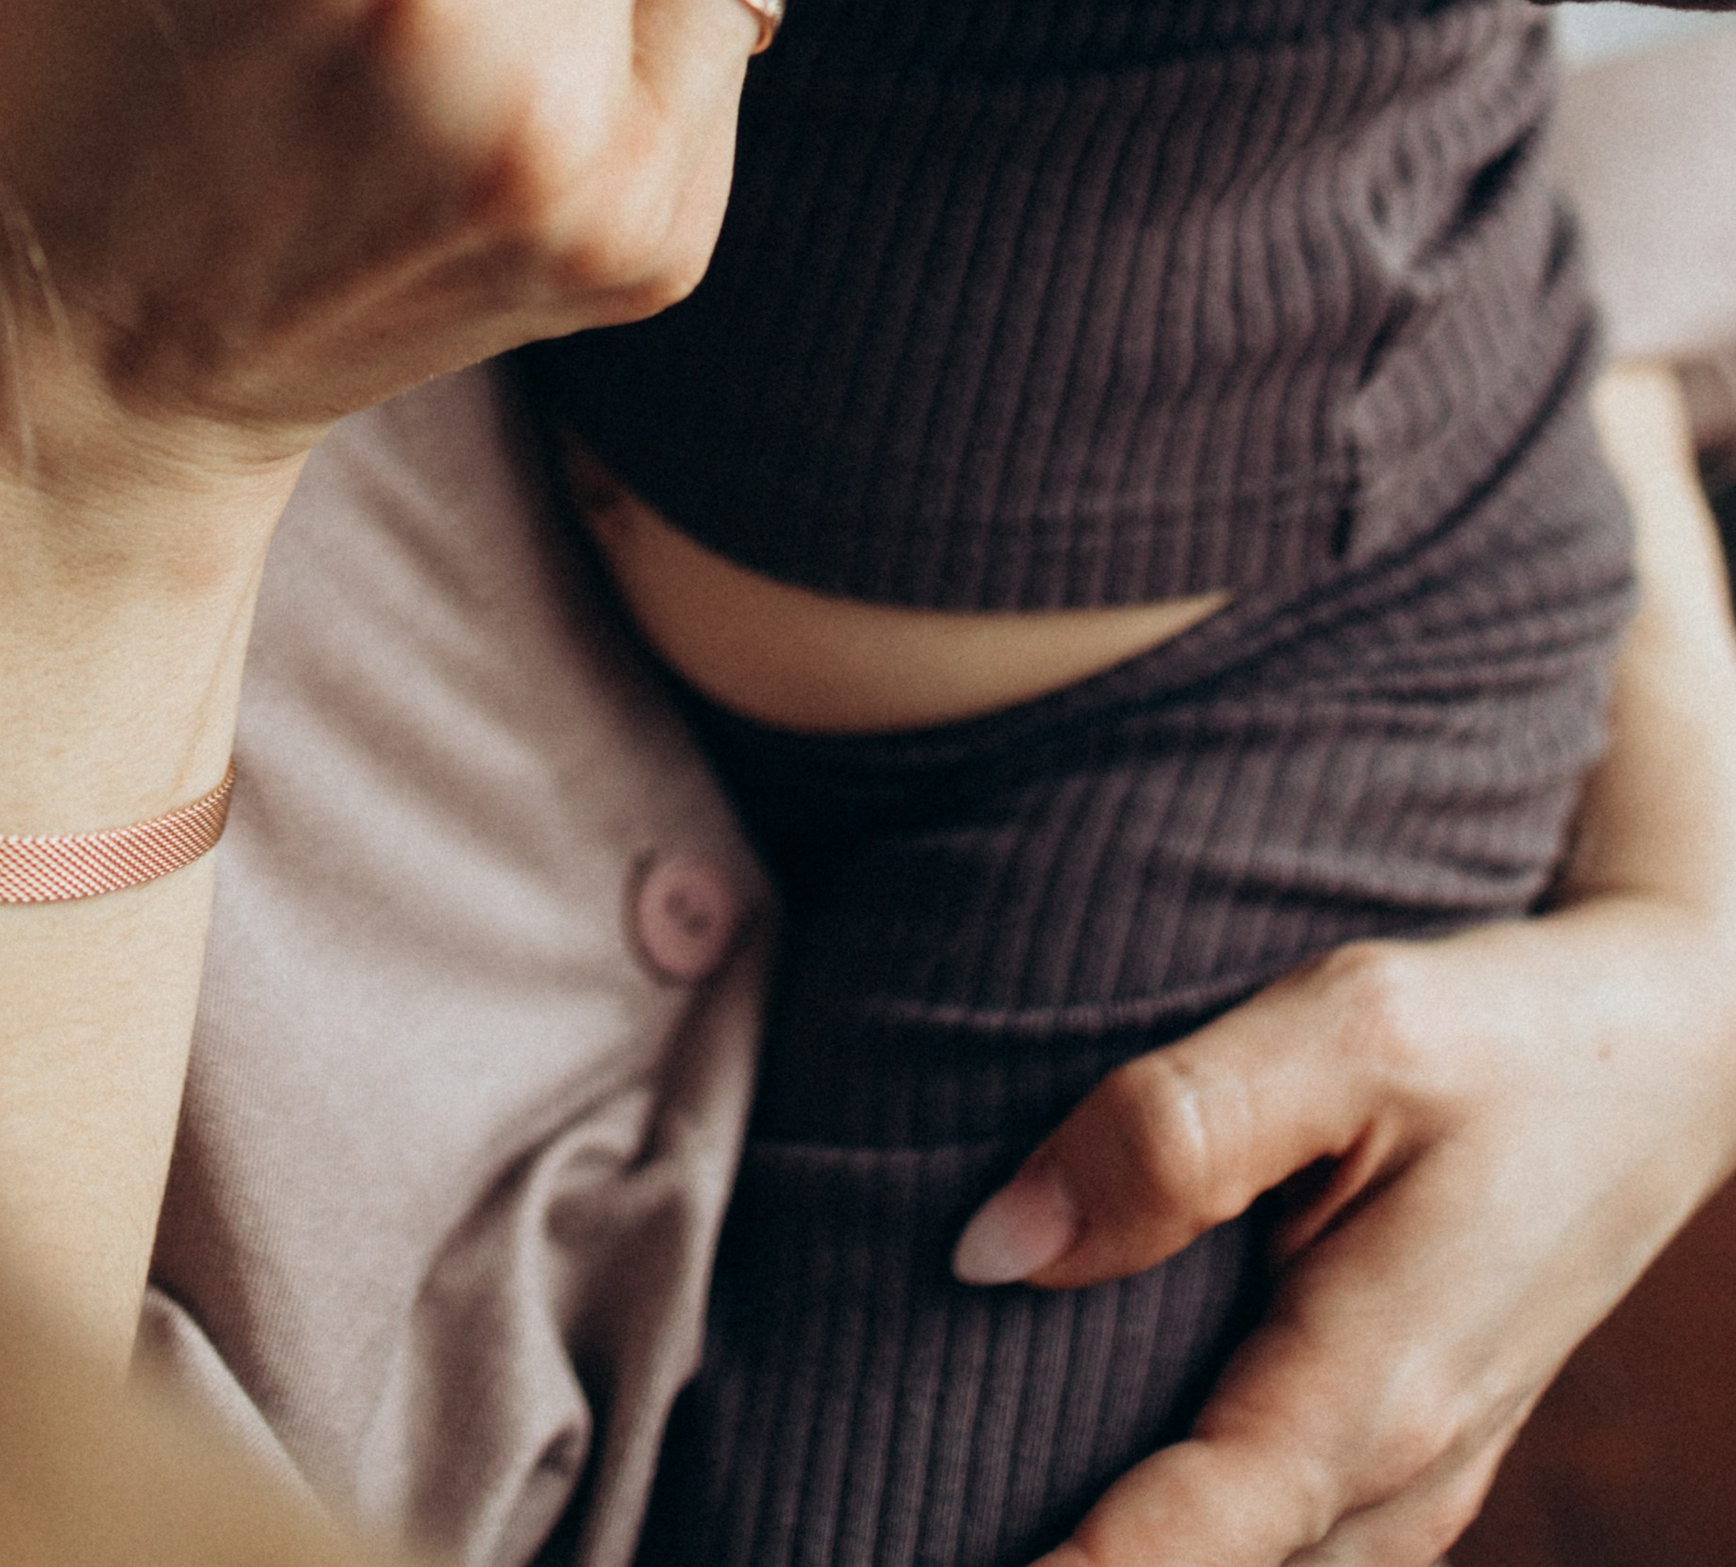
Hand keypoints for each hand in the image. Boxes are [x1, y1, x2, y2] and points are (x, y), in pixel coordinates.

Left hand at [958, 370, 1735, 1565]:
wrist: (1662, 1058)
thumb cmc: (1502, 1029)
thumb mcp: (1347, 1026)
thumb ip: (1169, 1130)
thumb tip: (991, 1248)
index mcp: (1366, 1397)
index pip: (1165, 1553)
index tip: (907, 1546)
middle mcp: (1390, 1488)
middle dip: (1045, 1553)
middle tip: (883, 1511)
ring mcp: (1401, 1496)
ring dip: (1112, 1541)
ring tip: (948, 1492)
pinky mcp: (1393, 1470)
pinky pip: (1265, 1544)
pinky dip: (1167, 1530)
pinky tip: (1062, 1483)